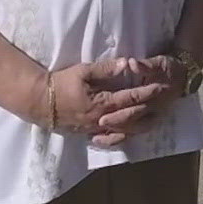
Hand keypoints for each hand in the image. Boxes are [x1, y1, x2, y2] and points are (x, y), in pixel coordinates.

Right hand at [42, 59, 164, 145]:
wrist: (39, 102)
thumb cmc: (61, 83)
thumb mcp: (83, 71)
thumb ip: (106, 69)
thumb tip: (128, 64)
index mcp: (102, 103)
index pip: (131, 98)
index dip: (147, 93)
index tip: (160, 87)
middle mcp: (102, 120)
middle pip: (132, 117)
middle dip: (149, 108)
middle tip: (164, 102)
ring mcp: (95, 129)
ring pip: (124, 131)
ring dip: (141, 125)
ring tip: (154, 119)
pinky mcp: (88, 134)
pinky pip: (110, 139)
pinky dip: (123, 137)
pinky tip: (130, 133)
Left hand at [92, 55, 192, 146]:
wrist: (182, 78)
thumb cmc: (168, 69)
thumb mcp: (159, 63)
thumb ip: (146, 65)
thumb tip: (132, 64)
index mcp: (155, 97)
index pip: (137, 108)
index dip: (122, 114)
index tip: (104, 117)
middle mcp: (153, 111)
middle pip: (134, 123)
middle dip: (116, 124)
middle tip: (99, 124)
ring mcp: (151, 118)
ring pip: (134, 131)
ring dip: (116, 135)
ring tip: (97, 138)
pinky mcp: (146, 121)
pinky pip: (132, 133)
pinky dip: (118, 139)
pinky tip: (102, 141)